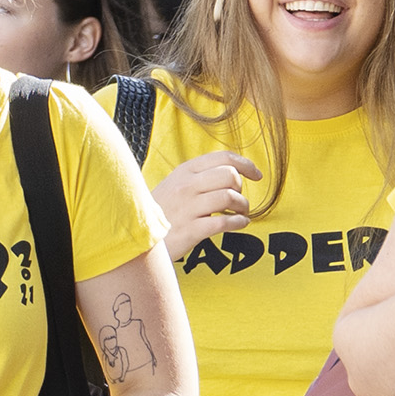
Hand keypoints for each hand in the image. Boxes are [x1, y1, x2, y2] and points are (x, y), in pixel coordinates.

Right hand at [148, 148, 262, 242]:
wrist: (137, 237)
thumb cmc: (161, 211)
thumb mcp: (175, 184)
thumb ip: (198, 176)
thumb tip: (231, 171)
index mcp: (184, 171)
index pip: (223, 157)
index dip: (246, 164)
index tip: (257, 175)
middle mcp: (187, 186)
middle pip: (230, 175)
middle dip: (241, 188)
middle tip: (238, 200)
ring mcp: (188, 208)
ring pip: (230, 197)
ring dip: (243, 207)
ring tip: (241, 214)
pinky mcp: (191, 230)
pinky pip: (225, 223)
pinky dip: (239, 223)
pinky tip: (240, 224)